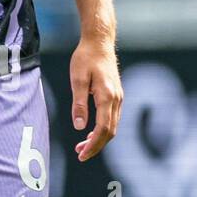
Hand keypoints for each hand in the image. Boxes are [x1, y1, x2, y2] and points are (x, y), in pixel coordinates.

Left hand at [70, 35, 122, 161]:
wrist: (99, 42)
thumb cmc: (86, 58)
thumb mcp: (77, 80)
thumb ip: (79, 104)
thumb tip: (80, 126)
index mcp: (107, 96)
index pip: (103, 128)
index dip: (93, 145)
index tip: (82, 154)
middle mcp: (116, 99)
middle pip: (110, 131)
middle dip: (96, 146)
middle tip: (80, 154)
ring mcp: (119, 97)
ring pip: (112, 126)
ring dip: (99, 139)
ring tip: (82, 146)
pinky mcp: (117, 95)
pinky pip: (112, 118)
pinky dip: (103, 129)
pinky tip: (91, 131)